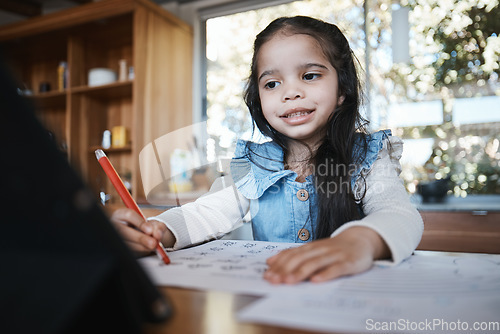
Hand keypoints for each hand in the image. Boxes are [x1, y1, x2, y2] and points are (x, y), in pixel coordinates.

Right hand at [110, 208, 173, 255]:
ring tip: (152, 246)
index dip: (140, 223)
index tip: (150, 231)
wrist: (142, 236)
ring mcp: (114, 238)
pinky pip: (128, 252)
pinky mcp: (118, 248)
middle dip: (140, 238)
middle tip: (153, 243)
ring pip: (126, 243)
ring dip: (141, 247)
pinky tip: (146, 249)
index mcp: (122, 214)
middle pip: (123, 231)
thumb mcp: (153, 224)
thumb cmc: (146, 228)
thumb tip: (157, 234)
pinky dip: (139, 252)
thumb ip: (158, 227)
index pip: (129, 215)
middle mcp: (115, 225)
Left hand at [263, 226, 389, 283]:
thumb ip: (294, 255)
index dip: (279, 265)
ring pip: (315, 263)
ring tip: (289, 281)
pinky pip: (336, 268)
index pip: (291, 254)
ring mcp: (334, 255)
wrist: (360, 239)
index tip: (268, 276)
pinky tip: (317, 281)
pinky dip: (326, 274)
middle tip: (275, 281)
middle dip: (286, 270)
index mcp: (310, 247)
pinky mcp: (348, 262)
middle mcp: (320, 249)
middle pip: (300, 258)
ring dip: (301, 272)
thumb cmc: (334, 249)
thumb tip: (270, 261)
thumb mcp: (313, 250)